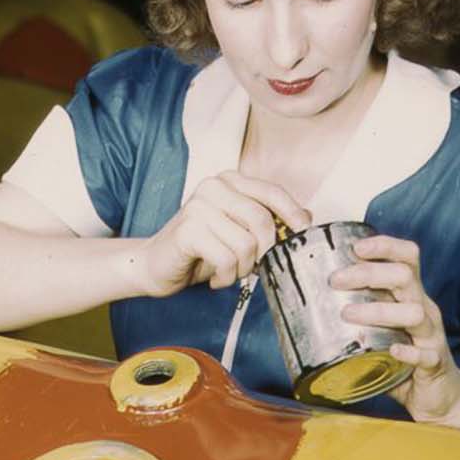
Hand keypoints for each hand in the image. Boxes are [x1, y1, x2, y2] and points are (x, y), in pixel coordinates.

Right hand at [140, 172, 310, 297]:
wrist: (154, 265)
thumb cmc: (199, 251)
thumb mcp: (237, 232)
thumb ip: (267, 221)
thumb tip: (305, 218)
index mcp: (228, 181)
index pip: (272, 192)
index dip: (292, 214)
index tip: (302, 233)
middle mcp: (213, 187)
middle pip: (262, 220)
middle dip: (264, 252)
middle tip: (252, 268)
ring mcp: (198, 207)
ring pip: (246, 244)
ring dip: (241, 269)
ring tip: (228, 273)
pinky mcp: (187, 230)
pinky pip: (226, 259)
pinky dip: (225, 277)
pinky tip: (215, 278)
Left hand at [331, 235, 459, 420]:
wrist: (442, 397)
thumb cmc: (404, 363)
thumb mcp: (380, 335)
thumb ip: (355, 323)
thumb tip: (306, 317)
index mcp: (411, 298)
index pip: (406, 258)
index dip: (385, 246)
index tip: (355, 247)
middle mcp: (423, 310)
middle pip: (405, 277)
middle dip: (369, 273)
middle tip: (336, 280)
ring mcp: (431, 336)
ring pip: (413, 312)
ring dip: (379, 310)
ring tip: (347, 314)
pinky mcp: (434, 364)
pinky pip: (425, 355)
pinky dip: (408, 352)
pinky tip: (392, 352)